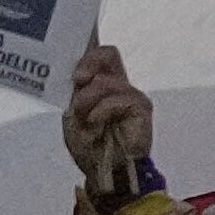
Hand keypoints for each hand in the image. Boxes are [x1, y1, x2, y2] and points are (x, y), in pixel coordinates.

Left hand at [63, 47, 156, 207]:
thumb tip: (77, 74)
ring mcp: (131, 95)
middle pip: (108, 53)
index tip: (75, 43)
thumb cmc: (90, 147)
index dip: (89, 46)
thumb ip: (76, 93)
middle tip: (78, 79)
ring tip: (84, 118)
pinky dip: (100, 111)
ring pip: (105, 80)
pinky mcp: (141, 107)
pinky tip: (96, 123)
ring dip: (87, 100)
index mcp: (101, 86)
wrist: (105, 171)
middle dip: (88, 62)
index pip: (100, 57)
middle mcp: (119, 86)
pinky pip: (117, 98)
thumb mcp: (73, 116)